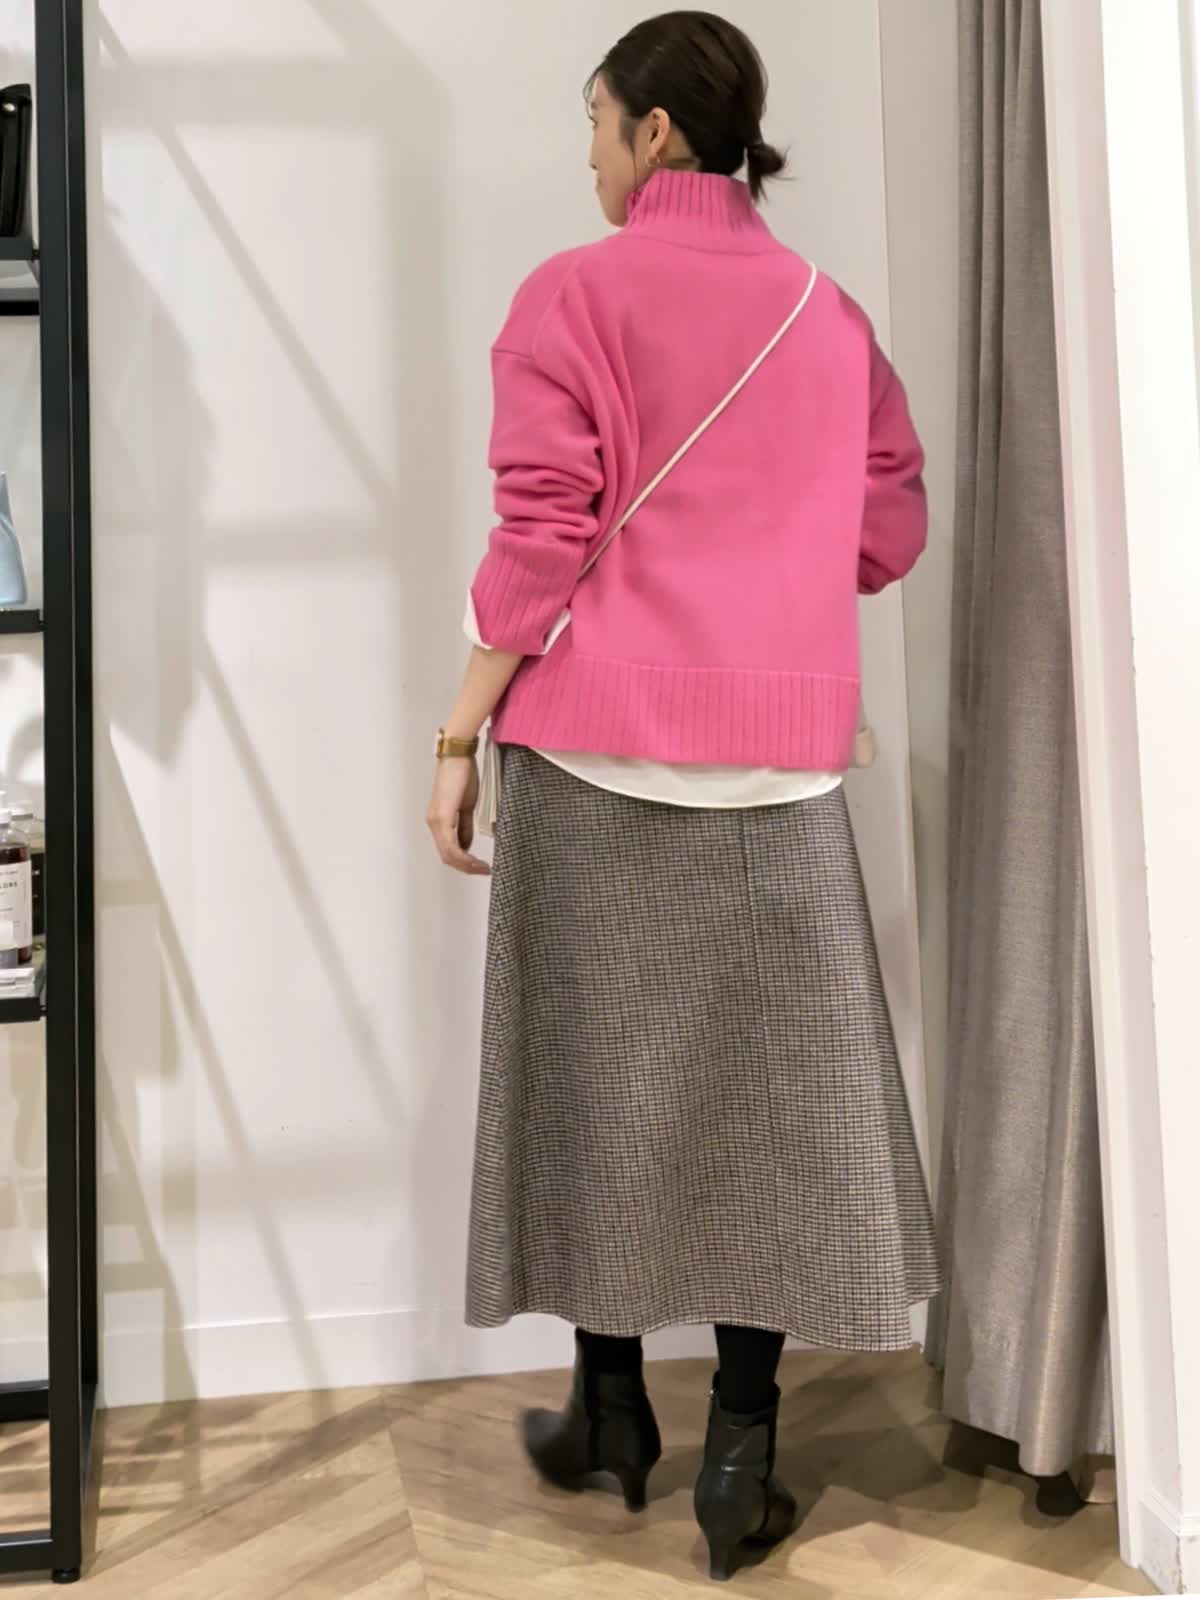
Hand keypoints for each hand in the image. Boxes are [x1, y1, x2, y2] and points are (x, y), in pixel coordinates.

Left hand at [426, 757, 490, 876]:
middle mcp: (433, 823)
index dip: (464, 863)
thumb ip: (465, 827)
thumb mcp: (467, 806)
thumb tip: (467, 845)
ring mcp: (436, 821)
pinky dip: (463, 856)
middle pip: (447, 857)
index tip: (481, 867)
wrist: (458, 755)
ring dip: (466, 865)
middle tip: (484, 871)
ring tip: (483, 868)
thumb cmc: (462, 774)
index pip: (448, 851)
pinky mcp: (442, 817)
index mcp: (439, 821)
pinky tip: (475, 859)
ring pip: (448, 854)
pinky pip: (450, 845)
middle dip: (467, 868)